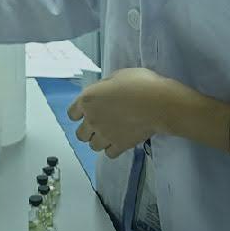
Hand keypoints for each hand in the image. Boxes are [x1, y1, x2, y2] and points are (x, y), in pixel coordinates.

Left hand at [68, 68, 229, 157]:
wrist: (158, 102)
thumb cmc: (139, 83)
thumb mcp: (117, 76)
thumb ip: (104, 87)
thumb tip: (104, 92)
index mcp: (87, 100)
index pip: (71, 113)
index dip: (79, 113)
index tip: (87, 112)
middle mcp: (92, 119)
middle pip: (80, 134)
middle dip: (88, 130)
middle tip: (100, 124)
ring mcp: (105, 135)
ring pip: (93, 146)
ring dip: (99, 141)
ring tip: (110, 133)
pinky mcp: (120, 146)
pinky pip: (109, 154)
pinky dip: (113, 149)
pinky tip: (120, 141)